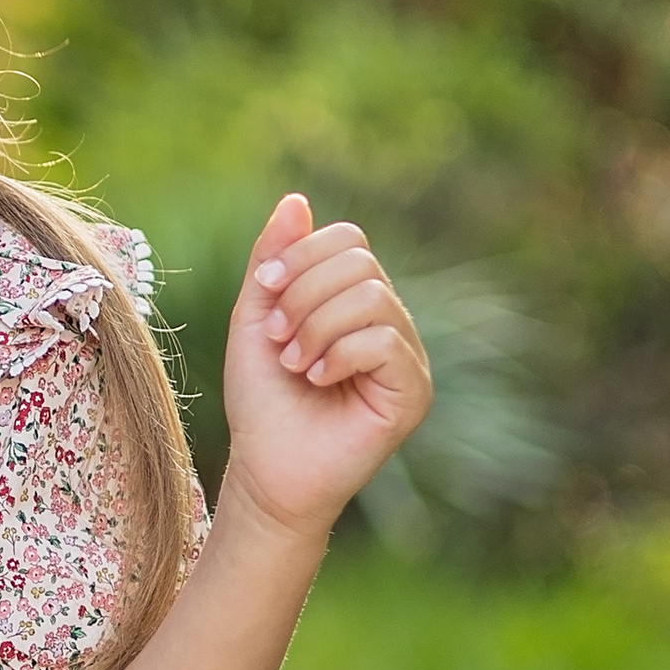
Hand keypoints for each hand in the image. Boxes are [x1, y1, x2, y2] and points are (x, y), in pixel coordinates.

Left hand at [219, 191, 432, 542]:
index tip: (265, 291)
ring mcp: (407, 357)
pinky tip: (319, 380)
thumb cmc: (262, 399)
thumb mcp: (256, 316)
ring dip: (316, 327)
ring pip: (372, 297)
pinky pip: (384, 340)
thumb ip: (275, 259)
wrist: (265, 469)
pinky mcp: (414, 391)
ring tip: (296, 363)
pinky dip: (339, 354)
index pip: (348, 240)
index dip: (301, 256)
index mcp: (355, 301)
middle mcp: (389, 322)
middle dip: (304, 294)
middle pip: (360, 262)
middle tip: (279, 338)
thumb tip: (297, 199)